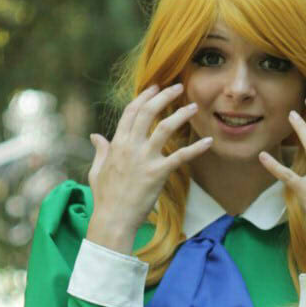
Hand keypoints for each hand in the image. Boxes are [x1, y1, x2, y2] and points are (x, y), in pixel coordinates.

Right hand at [87, 83, 211, 232]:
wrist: (113, 219)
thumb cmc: (105, 197)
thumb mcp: (97, 170)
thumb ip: (100, 150)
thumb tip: (95, 136)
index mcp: (117, 144)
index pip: (131, 112)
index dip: (144, 97)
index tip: (155, 87)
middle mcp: (131, 146)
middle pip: (148, 112)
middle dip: (164, 96)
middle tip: (178, 87)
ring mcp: (145, 159)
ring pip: (165, 128)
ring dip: (181, 114)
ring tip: (194, 107)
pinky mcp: (158, 173)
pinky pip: (181, 156)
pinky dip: (197, 148)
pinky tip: (209, 141)